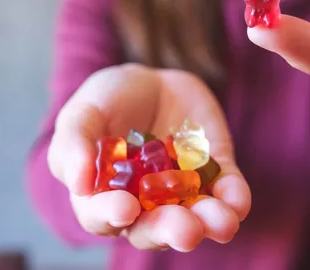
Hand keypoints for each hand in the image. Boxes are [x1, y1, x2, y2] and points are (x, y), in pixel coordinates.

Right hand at [47, 64, 250, 251]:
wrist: (151, 80)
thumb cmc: (107, 100)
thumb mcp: (83, 112)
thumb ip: (73, 145)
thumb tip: (78, 185)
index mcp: (104, 196)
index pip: (104, 217)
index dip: (111, 216)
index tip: (124, 208)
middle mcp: (145, 204)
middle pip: (154, 229)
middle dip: (171, 231)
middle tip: (185, 230)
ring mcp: (182, 191)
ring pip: (196, 218)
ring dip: (209, 223)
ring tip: (221, 221)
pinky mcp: (214, 173)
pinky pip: (227, 192)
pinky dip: (234, 199)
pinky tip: (237, 202)